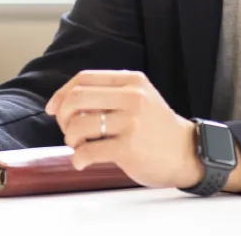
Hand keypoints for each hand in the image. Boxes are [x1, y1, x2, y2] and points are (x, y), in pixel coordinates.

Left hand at [45, 70, 204, 188]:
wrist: (188, 152)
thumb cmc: (157, 127)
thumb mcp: (140, 97)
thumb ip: (110, 94)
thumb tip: (65, 101)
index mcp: (131, 81)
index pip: (84, 78)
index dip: (62, 93)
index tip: (53, 109)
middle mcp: (131, 97)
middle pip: (76, 99)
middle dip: (63, 117)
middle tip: (68, 131)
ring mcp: (130, 122)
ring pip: (78, 125)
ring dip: (70, 140)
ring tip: (79, 147)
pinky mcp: (128, 148)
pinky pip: (87, 151)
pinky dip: (78, 158)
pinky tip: (82, 161)